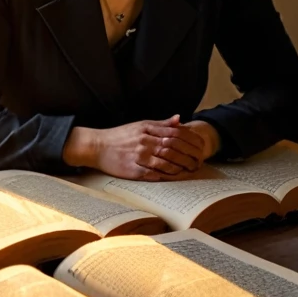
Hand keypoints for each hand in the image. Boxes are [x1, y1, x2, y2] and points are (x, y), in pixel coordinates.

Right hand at [64, 115, 212, 179]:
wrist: (97, 146)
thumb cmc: (120, 136)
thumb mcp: (140, 125)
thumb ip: (161, 124)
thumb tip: (180, 119)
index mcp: (147, 128)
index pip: (175, 133)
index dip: (190, 140)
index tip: (200, 147)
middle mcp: (144, 141)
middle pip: (173, 148)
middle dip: (189, 156)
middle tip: (199, 162)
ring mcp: (138, 156)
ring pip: (166, 162)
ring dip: (180, 167)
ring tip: (190, 170)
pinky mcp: (133, 170)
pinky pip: (154, 174)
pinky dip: (167, 176)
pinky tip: (175, 177)